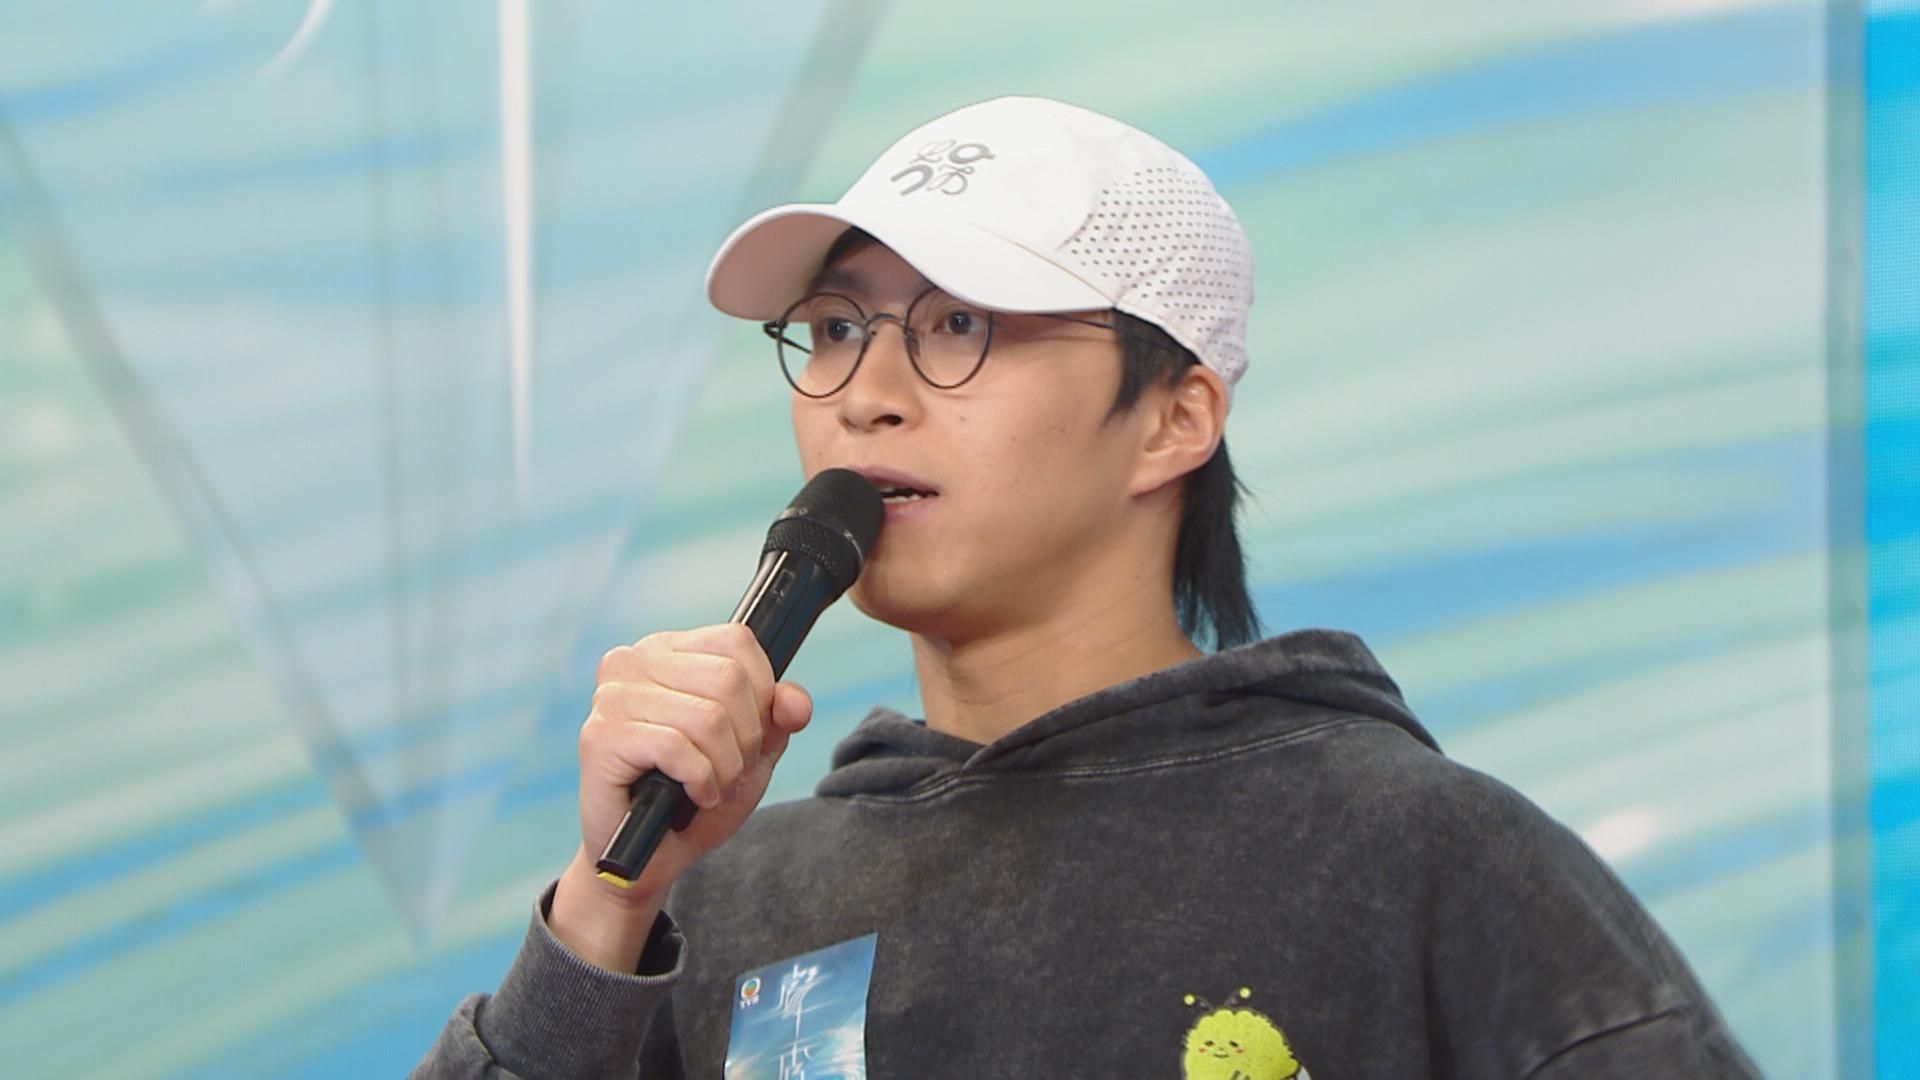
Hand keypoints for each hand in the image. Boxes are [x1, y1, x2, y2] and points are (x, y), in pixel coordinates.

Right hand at [550, 623, 812, 970]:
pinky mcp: (601, 737)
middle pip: (729, 679)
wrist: (648, 859)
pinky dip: (700, 781)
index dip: (763, 694)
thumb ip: (777, 717)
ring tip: (710, 787)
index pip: (737, 642)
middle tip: (728, 772)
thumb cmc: (694, 796)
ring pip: (707, 717)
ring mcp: (611, 697)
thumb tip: (794, 701)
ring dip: (725, 768)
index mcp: (667, 650)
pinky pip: (676, 747)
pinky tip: (691, 796)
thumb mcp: (751, 751)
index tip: (750, 735)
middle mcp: (632, 661)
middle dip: (746, 738)